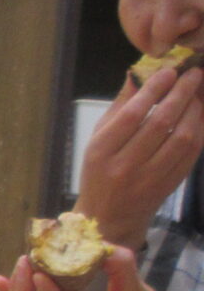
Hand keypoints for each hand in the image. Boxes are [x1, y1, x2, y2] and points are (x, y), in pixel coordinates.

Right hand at [74, 66, 203, 249]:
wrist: (108, 219)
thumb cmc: (99, 174)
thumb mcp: (97, 140)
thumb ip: (119, 108)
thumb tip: (139, 74)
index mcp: (101, 153)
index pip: (131, 115)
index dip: (153, 90)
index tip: (169, 71)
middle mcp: (124, 167)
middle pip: (160, 123)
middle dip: (180, 94)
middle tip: (193, 74)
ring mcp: (149, 178)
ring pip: (181, 137)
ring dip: (195, 110)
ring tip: (198, 92)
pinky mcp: (169, 185)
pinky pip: (191, 153)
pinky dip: (199, 129)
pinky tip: (200, 114)